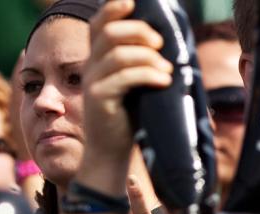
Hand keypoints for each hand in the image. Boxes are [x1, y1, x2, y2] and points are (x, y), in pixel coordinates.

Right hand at [82, 0, 172, 163]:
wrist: (111, 153)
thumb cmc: (129, 117)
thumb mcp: (134, 83)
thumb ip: (142, 61)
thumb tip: (169, 41)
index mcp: (97, 58)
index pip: (99, 23)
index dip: (114, 8)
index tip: (134, 3)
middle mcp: (90, 66)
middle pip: (110, 32)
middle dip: (139, 32)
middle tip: (160, 45)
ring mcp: (92, 82)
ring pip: (118, 54)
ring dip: (149, 58)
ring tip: (166, 71)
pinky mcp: (99, 99)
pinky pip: (125, 77)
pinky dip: (149, 75)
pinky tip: (164, 82)